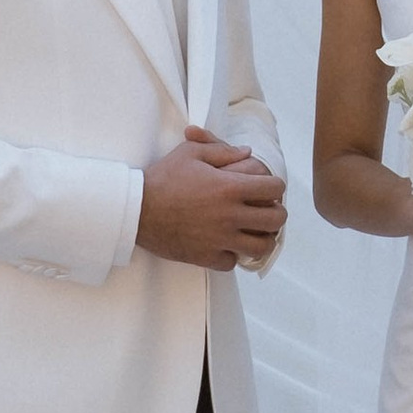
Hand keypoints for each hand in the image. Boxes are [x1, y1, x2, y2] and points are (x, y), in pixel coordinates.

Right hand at [140, 128, 286, 272]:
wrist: (136, 209)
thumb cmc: (163, 178)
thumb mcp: (191, 153)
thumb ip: (222, 150)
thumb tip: (247, 152)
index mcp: (230, 187)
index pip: (275, 188)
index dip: (275, 186)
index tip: (266, 188)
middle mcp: (230, 215)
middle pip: (276, 220)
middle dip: (275, 213)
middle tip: (264, 210)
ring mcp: (220, 239)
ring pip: (261, 247)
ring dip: (260, 238)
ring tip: (251, 231)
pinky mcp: (206, 257)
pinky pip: (232, 262)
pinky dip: (232, 255)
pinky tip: (224, 245)